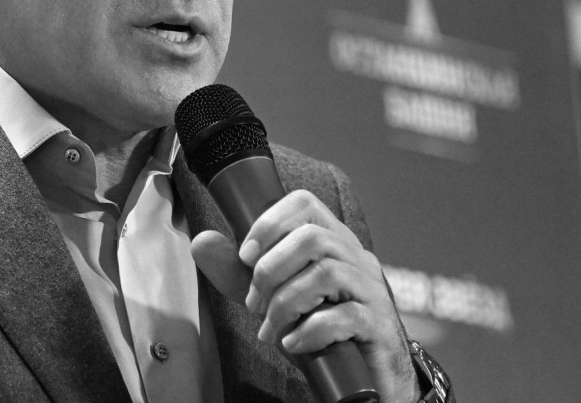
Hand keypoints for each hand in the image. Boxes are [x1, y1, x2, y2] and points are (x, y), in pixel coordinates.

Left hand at [191, 190, 419, 402]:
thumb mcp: (269, 297)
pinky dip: (309, 331)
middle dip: (270, 271)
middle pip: (312, 238)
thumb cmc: (316, 329)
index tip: (245, 256)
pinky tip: (292, 344)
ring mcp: (373, 291)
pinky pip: (346, 316)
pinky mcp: (379, 326)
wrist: (362, 377)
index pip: (305, 203)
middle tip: (254, 303)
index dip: (269, 223)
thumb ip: (236, 273)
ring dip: (285, 303)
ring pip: (327, 274)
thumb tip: (201, 242)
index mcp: (332, 242)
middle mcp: (357, 258)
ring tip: (270, 328)